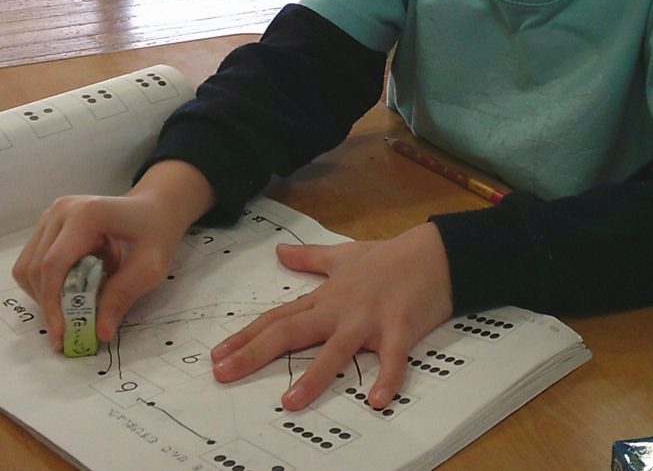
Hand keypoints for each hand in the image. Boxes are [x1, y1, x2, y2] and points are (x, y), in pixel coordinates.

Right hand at [12, 160, 214, 350]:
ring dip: (45, 295)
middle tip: (68, 330)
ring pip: (27, 267)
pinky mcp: (48, 224)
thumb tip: (101, 332)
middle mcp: (62, 210)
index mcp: (87, 214)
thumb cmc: (156, 232)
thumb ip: (123, 296)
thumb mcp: (151, 266)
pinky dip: (46, 284)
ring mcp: (51, 215)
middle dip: (49, 304)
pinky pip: (32, 262)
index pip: (54, 264)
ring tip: (73, 306)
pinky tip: (70, 289)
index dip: (52, 303)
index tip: (60, 336)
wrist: (155, 208)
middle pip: (36, 267)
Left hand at [211, 222, 452, 410]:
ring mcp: (370, 320)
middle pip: (291, 332)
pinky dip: (388, 378)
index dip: (246, 336)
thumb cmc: (389, 257)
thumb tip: (279, 251)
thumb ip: (309, 258)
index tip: (217, 355)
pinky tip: (378, 400)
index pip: (278, 318)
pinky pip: (393, 358)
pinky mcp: (400, 329)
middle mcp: (341, 309)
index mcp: (326, 297)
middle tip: (223, 374)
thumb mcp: (343, 254)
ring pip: (336, 350)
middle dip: (255, 353)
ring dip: (314, 376)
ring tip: (289, 403)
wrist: (435, 253)